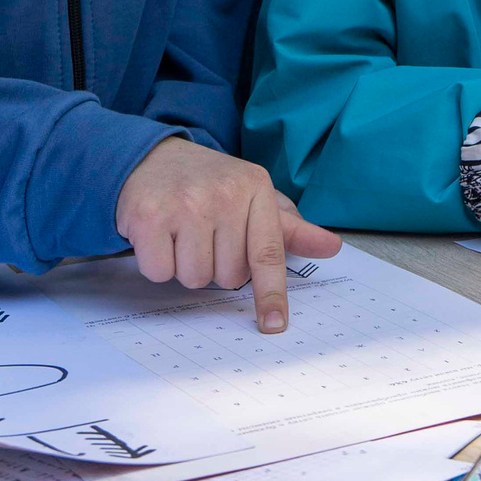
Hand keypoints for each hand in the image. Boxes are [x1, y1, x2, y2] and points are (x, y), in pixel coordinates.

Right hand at [114, 137, 342, 333]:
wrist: (151, 156)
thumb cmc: (210, 184)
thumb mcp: (253, 195)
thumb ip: (289, 228)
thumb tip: (331, 247)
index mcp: (256, 189)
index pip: (268, 252)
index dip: (272, 292)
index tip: (274, 324)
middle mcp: (224, 195)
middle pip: (229, 275)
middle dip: (216, 265)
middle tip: (205, 235)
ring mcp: (185, 204)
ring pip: (195, 278)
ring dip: (186, 266)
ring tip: (181, 233)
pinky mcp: (149, 216)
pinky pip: (160, 272)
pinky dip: (157, 263)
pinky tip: (158, 235)